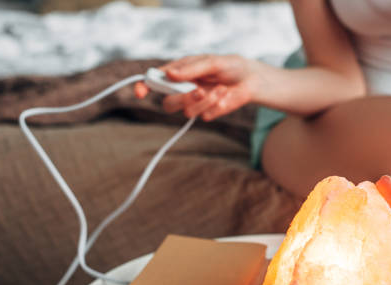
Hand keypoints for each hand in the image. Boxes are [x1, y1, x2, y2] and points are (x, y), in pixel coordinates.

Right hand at [135, 54, 259, 120]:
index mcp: (178, 73)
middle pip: (168, 103)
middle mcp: (182, 89)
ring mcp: (194, 103)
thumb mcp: (211, 62)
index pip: (155, 81)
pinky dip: (216, 105)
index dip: (144, 87)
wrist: (250, 79)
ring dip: (205, 100)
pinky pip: (204, 115)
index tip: (140, 92)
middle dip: (182, 98)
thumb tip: (170, 74)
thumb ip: (191, 69)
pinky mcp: (207, 113)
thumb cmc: (229, 66)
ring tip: (220, 88)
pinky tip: (225, 95)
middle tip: (199, 89)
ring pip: (186, 111)